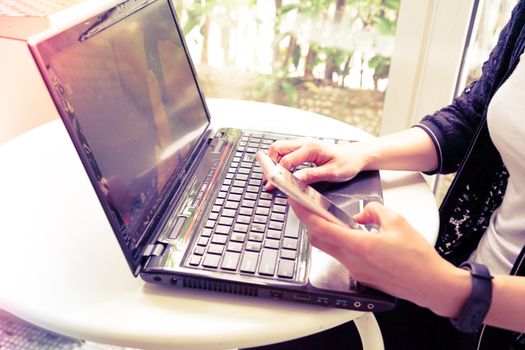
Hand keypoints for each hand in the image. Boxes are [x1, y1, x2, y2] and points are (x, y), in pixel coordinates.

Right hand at [266, 138, 367, 187]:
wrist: (357, 155)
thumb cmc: (348, 162)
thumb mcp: (332, 172)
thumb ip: (312, 175)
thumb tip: (296, 179)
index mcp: (311, 148)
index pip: (287, 160)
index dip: (278, 174)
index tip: (274, 185)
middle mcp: (305, 143)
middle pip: (277, 148)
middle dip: (269, 164)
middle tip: (268, 180)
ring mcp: (303, 144)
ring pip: (279, 149)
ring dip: (273, 162)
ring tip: (272, 178)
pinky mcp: (304, 149)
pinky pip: (286, 152)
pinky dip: (279, 161)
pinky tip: (281, 173)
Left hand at [288, 199, 469, 316]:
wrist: (430, 284)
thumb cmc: (417, 258)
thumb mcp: (396, 221)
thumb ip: (373, 211)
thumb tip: (362, 213)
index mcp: (358, 246)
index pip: (321, 229)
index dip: (304, 214)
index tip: (295, 203)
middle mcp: (352, 260)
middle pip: (318, 240)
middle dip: (308, 222)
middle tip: (305, 207)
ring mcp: (355, 270)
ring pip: (329, 248)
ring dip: (324, 233)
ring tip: (325, 218)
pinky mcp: (361, 275)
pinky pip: (342, 256)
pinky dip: (339, 243)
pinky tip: (348, 234)